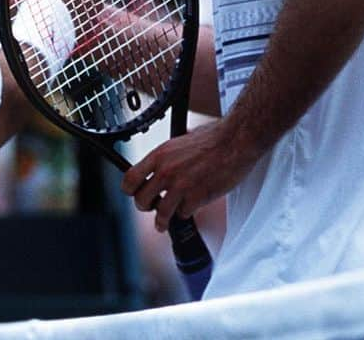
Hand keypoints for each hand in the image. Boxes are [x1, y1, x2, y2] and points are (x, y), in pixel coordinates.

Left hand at [121, 117, 259, 231]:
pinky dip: (186, 213)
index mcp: (159, 155)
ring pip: (161, 213)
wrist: (234, 142)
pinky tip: (190, 207)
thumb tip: (160, 165)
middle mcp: (166, 171)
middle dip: (145, 206)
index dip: (129, 189)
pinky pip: (184, 214)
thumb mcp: (179, 141)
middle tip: (150, 207)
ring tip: (161, 224)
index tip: (133, 193)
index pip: (130, 178)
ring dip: (161, 221)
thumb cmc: (211, 138)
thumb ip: (167, 156)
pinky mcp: (197, 197)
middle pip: (141, 200)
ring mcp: (181, 186)